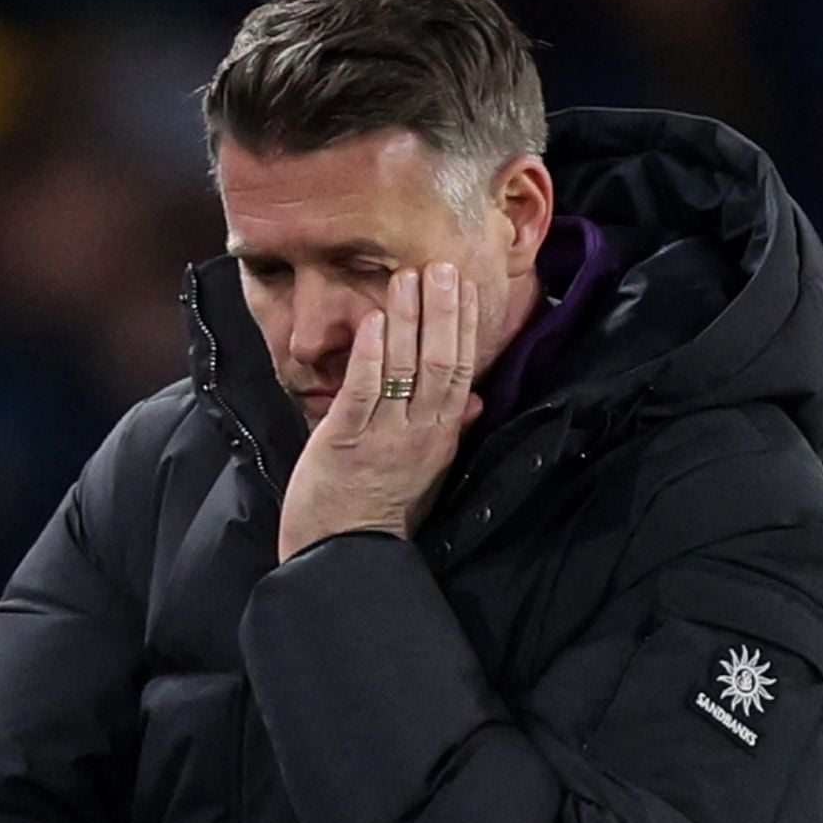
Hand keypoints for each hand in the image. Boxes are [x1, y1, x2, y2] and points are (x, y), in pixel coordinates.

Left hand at [277, 262, 482, 561]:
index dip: (465, 326)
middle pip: (440, 363)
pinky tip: (372, 322)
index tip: (465, 285)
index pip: (461, 371)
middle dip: (442, 312)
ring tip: (407, 278)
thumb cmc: (381, 511)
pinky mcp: (345, 444)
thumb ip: (453, 430)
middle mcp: (420, 434)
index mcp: (440, 436)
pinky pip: (362, 393)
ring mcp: (384, 438)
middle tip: (441, 266)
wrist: (343, 556)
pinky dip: (369, 356)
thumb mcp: (428, 471)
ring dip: (406, 321)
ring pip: (403, 371)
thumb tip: (479, 398)